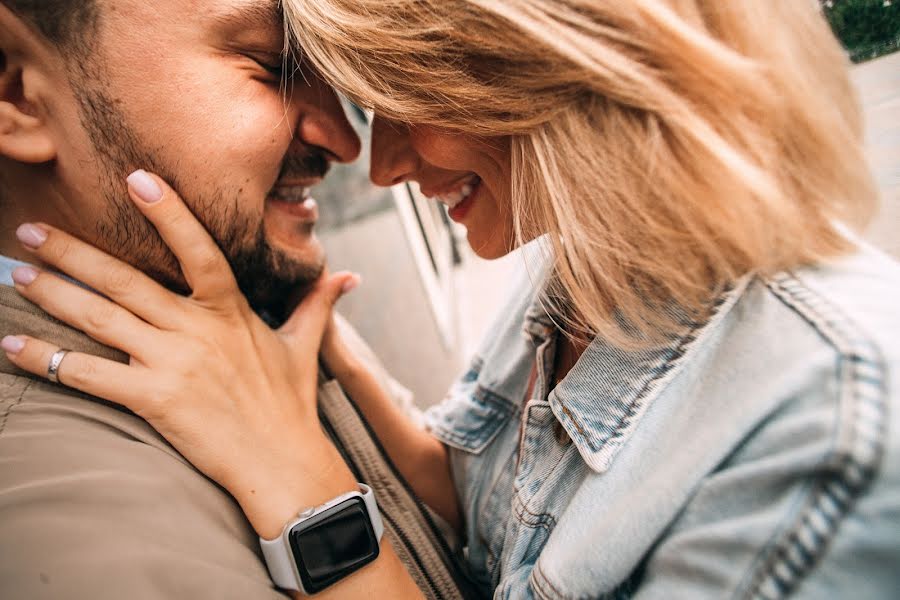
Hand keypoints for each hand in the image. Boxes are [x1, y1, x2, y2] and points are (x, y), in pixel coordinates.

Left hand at [1, 170, 360, 536]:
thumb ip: (316, 304)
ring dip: (53, 293)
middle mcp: (197, 329)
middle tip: (31, 230)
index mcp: (230, 310)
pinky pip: (88, 373)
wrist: (282, 462)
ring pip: (101, 318)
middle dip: (74, 253)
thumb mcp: (304, 347)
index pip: (198, 248)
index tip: (136, 178)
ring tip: (18, 273)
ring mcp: (173, 363)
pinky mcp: (153, 399)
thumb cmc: (290, 404)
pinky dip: (45, 359)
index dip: (168, 212)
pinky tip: (11, 344)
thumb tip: (349, 277)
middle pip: (126, 280)